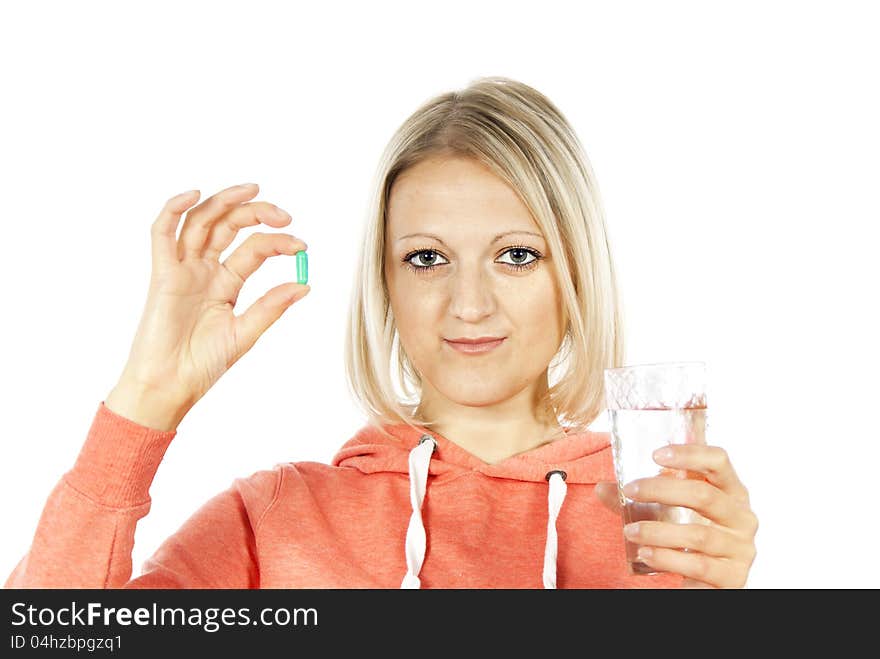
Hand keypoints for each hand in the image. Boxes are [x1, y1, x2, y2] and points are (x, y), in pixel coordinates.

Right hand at [108, 183, 308, 429]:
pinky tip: (193, 194)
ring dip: (223, 201)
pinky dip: (173, 210)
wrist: (170, 386)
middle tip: (283, 215)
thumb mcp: (245, 334)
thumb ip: (271, 307)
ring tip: (251, 190)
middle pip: (229, 226)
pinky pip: (162, 234)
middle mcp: (205, 270)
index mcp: (227, 283)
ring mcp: (182, 269)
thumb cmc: (204, 365)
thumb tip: (305, 284)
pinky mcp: (162, 274)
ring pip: (201, 222)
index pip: (254, 249)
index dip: (279, 243)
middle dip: (255, 213)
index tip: (302, 246)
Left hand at [594, 445, 757, 587]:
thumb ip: (640, 498)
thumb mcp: (669, 512)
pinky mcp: (732, 577)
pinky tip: (645, 554)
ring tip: (629, 531)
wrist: (707, 581)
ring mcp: (741, 548)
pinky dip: (667, 557)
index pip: (719, 461)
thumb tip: (601, 488)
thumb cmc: (688, 536)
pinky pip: (698, 564)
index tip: (655, 454)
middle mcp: (742, 517)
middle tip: (630, 490)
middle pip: (704, 495)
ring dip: (657, 530)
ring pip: (698, 534)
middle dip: (662, 490)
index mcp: (731, 491)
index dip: (690, 454)